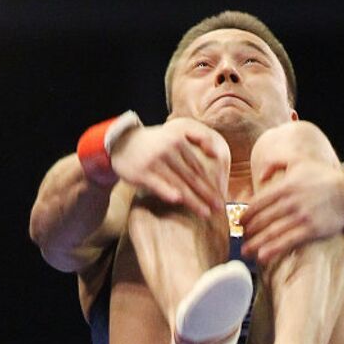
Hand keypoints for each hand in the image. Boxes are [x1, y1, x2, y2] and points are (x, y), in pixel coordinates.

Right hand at [110, 119, 225, 217]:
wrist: (122, 142)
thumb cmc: (154, 142)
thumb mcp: (175, 130)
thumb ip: (196, 137)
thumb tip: (215, 153)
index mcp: (178, 140)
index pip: (198, 167)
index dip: (211, 183)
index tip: (221, 196)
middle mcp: (168, 150)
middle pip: (192, 177)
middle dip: (207, 194)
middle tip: (220, 208)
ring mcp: (154, 161)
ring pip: (178, 184)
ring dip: (193, 200)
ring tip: (205, 213)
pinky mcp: (141, 172)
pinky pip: (157, 184)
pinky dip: (167, 191)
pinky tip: (177, 200)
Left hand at [241, 160, 343, 263]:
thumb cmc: (322, 176)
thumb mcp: (298, 161)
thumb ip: (276, 163)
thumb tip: (260, 175)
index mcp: (284, 186)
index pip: (257, 203)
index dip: (245, 215)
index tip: (239, 223)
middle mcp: (290, 201)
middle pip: (261, 219)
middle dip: (248, 231)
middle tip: (241, 238)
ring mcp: (301, 216)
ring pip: (271, 232)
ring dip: (255, 243)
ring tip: (246, 251)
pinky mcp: (312, 230)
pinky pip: (288, 242)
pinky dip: (273, 249)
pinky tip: (262, 256)